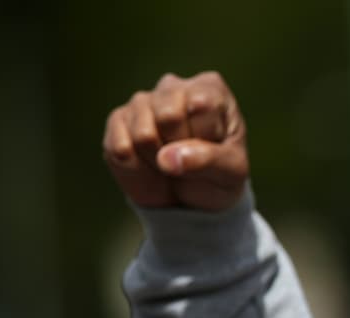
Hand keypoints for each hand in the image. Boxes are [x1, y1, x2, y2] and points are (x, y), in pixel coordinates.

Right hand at [103, 71, 248, 210]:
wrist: (192, 199)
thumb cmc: (219, 176)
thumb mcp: (231, 173)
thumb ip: (208, 160)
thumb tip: (167, 157)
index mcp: (210, 88)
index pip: (200, 105)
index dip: (204, 137)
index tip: (213, 147)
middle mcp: (173, 86)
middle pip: (168, 116)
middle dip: (179, 149)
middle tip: (188, 158)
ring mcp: (142, 101)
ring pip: (143, 134)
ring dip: (159, 161)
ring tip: (170, 161)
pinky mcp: (118, 121)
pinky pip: (121, 147)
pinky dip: (138, 167)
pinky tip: (150, 162)